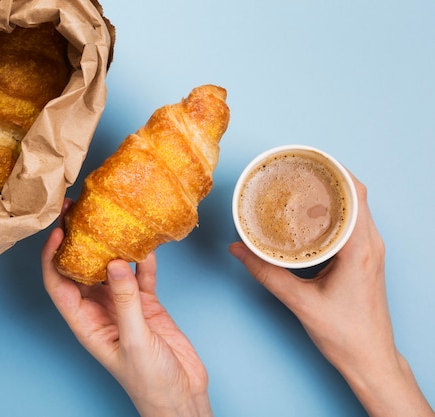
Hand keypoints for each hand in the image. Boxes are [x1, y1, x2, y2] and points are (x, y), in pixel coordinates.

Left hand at [41, 200, 211, 416]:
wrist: (181, 396)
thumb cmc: (149, 382)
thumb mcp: (135, 340)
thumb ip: (125, 301)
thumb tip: (115, 262)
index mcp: (85, 323)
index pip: (58, 284)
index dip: (52, 257)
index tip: (58, 230)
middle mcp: (99, 310)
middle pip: (81, 269)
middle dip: (78, 241)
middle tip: (79, 211)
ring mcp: (123, 305)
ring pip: (111, 268)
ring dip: (110, 245)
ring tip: (110, 217)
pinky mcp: (146, 304)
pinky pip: (141, 275)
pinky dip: (143, 260)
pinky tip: (146, 242)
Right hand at [230, 175, 433, 416]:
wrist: (371, 359)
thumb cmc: (345, 334)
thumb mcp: (300, 301)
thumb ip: (266, 273)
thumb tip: (238, 250)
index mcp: (360, 249)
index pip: (356, 194)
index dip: (335, 170)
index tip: (310, 158)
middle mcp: (371, 245)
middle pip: (356, 195)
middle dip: (328, 177)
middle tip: (298, 169)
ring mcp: (371, 252)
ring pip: (356, 209)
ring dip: (332, 195)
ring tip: (302, 187)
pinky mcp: (366, 260)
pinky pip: (353, 224)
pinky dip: (334, 213)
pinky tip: (312, 217)